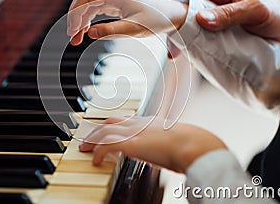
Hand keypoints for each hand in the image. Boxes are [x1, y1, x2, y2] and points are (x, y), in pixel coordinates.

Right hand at [67, 0, 187, 45]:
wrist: (170, 14)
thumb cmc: (155, 19)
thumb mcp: (133, 29)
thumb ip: (111, 31)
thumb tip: (90, 33)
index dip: (74, 15)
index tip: (72, 32)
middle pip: (83, 1)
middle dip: (75, 19)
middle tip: (73, 39)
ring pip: (88, 5)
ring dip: (81, 21)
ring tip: (77, 39)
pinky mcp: (115, 2)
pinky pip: (96, 8)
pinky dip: (88, 20)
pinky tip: (87, 31)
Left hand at [79, 116, 226, 172]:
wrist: (194, 144)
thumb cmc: (191, 144)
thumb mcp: (176, 141)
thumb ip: (167, 145)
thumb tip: (169, 155)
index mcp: (150, 122)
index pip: (126, 119)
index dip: (113, 124)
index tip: (106, 129)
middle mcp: (140, 124)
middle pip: (110, 122)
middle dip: (97, 129)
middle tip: (88, 138)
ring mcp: (134, 132)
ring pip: (104, 131)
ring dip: (92, 140)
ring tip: (85, 149)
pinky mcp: (131, 143)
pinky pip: (107, 145)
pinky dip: (99, 152)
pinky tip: (96, 160)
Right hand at [156, 0, 279, 44]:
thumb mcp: (257, 10)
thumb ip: (231, 14)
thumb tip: (203, 20)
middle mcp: (215, 1)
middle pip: (184, 1)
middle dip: (169, 10)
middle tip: (158, 21)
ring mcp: (213, 19)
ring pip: (187, 22)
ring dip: (176, 33)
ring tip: (171, 45)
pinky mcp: (214, 36)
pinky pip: (195, 38)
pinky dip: (186, 46)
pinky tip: (180, 53)